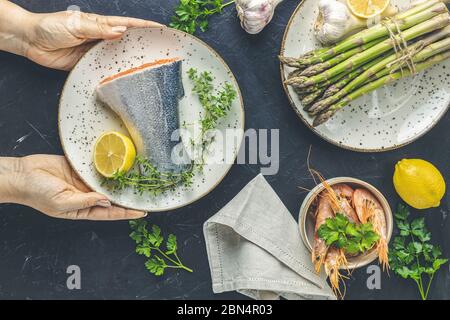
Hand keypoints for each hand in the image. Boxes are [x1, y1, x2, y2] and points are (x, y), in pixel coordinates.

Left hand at [0, 0, 162, 69]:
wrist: (32, 42)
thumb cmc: (50, 27)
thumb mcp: (76, 25)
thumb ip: (99, 29)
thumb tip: (121, 30)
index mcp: (100, 24)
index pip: (128, 24)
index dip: (145, 26)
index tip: (161, 30)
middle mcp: (101, 37)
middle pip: (126, 42)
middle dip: (143, 45)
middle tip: (160, 51)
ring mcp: (95, 52)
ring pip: (117, 57)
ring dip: (130, 61)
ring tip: (148, 66)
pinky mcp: (88, 65)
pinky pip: (104, 69)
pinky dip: (114, 73)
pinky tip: (123, 78)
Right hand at [0, 155, 145, 219]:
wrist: (23, 174)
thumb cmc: (37, 193)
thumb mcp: (61, 202)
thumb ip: (84, 201)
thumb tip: (105, 200)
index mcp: (82, 209)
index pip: (109, 213)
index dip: (126, 213)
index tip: (141, 213)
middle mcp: (86, 196)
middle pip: (111, 198)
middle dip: (127, 198)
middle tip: (144, 196)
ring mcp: (84, 182)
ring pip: (107, 183)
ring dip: (120, 183)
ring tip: (137, 182)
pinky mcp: (81, 169)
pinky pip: (98, 169)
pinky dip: (108, 168)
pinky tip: (121, 167)